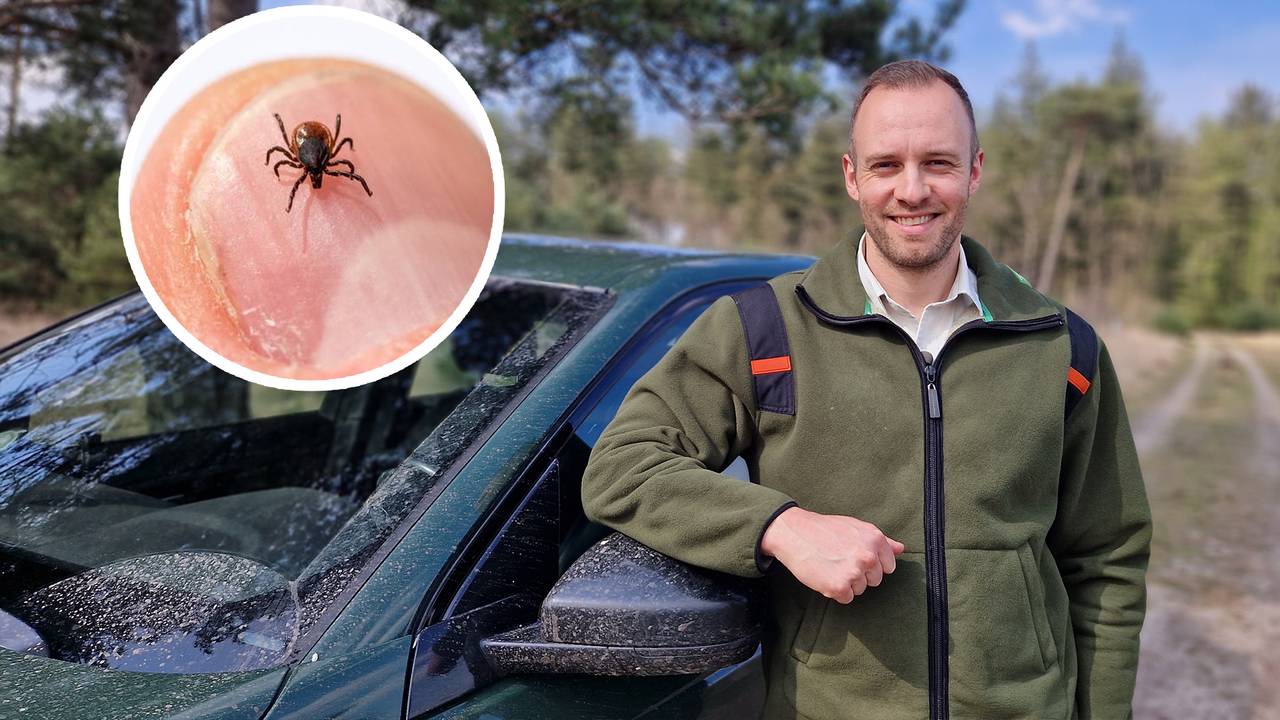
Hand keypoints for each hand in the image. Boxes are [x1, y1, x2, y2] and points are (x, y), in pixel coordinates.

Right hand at [760, 506, 905, 603]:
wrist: (794, 533)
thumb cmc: (824, 530)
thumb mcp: (856, 528)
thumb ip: (881, 541)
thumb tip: (901, 549)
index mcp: (875, 539)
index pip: (888, 566)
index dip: (871, 564)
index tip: (854, 557)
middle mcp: (868, 556)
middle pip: (875, 580)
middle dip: (859, 574)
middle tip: (839, 560)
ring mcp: (854, 572)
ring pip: (860, 589)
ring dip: (846, 583)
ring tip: (830, 565)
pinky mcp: (839, 587)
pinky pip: (846, 598)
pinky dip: (835, 591)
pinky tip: (824, 575)